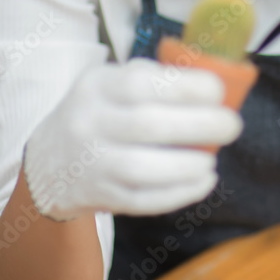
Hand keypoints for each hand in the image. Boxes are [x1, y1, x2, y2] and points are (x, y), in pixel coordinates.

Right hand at [22, 58, 242, 220]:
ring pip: (143, 170)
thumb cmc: (99, 112)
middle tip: (232, 125)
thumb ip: (154, 78)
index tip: (218, 91)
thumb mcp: (112, 82)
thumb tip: (214, 85)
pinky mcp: (101, 197)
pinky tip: (204, 180)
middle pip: (148, 125)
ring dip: (188, 165)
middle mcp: (90, 123)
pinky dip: (180, 193)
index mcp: (98, 86)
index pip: (142, 83)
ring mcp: (93, 164)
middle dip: (200, 125)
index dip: (186, 87)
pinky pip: (144, 201)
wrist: (47, 162)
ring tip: (212, 158)